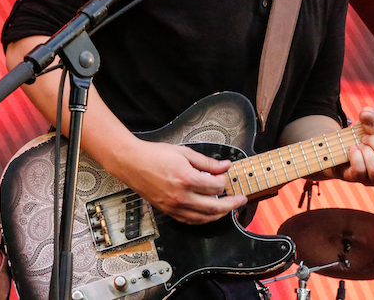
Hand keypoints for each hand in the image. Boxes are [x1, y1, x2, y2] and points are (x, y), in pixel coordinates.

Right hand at [116, 140, 247, 224]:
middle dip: (232, 204)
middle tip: (241, 200)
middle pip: (214, 207)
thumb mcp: (184, 152)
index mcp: (186, 178)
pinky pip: (190, 221)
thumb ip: (207, 162)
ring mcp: (174, 206)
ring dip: (219, 215)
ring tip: (229, 208)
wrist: (131, 162)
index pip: (215, 186)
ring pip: (203, 218)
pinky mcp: (167, 211)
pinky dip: (202, 219)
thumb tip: (224, 166)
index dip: (224, 181)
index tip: (226, 176)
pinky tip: (208, 214)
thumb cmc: (155, 155)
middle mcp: (181, 196)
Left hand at [337, 107, 373, 185]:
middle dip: (373, 142)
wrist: (341, 150)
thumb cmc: (360, 137)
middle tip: (363, 136)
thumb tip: (366, 116)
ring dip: (365, 151)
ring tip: (359, 145)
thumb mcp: (366, 123)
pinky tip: (352, 150)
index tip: (368, 126)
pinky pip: (360, 169)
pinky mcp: (361, 180)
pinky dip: (355, 156)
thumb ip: (369, 114)